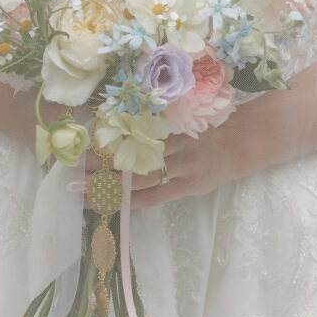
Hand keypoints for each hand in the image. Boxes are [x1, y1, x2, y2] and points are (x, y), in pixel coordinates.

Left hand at [75, 105, 263, 209]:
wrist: (245, 142)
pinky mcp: (189, 187)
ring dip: (108, 183)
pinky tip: (111, 204)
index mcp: (170, 121)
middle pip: (130, 152)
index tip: (80, 138)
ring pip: (139, 176)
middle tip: (71, 166)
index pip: (131, 129)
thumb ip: (156, 117)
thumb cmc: (209, 123)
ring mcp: (182, 167)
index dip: (105, 136)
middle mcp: (174, 142)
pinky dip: (133, 200)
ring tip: (81, 189)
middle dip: (99, 161)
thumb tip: (115, 115)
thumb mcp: (184, 112)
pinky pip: (157, 196)